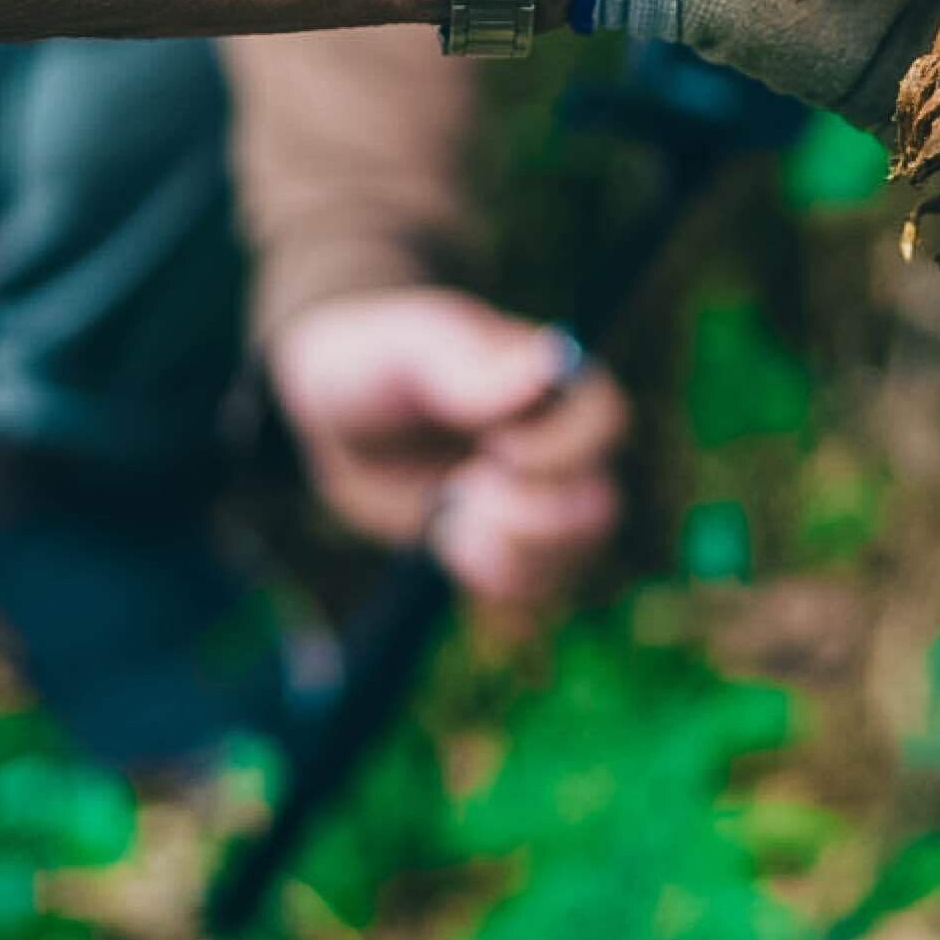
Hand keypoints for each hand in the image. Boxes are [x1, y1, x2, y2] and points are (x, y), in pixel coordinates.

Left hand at [265, 287, 627, 627]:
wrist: (335, 420)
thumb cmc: (375, 361)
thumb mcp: (408, 350)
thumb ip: (474, 363)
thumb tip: (554, 359)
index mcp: (549, 383)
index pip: (605, 421)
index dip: (562, 450)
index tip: (498, 448)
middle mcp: (560, 444)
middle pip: (596, 505)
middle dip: (525, 516)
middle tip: (463, 488)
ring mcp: (542, 500)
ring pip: (571, 554)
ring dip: (505, 551)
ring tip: (449, 512)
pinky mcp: (515, 546)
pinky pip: (537, 589)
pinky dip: (491, 577)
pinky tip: (448, 538)